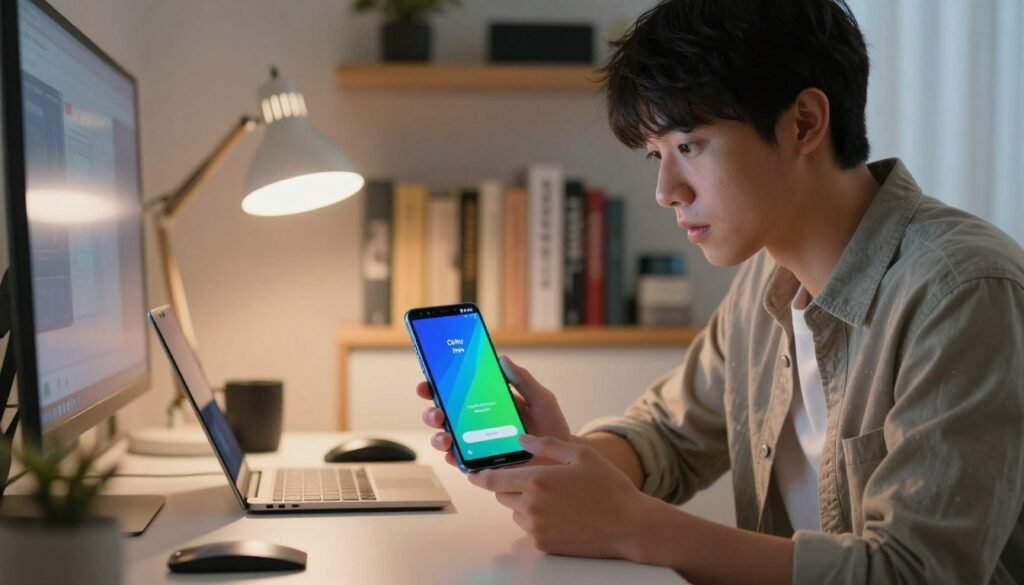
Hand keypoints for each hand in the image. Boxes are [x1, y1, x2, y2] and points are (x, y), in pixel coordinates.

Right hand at [415, 355, 571, 467]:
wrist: (562, 459)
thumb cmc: (551, 427)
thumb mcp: (540, 399)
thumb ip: (523, 379)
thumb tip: (502, 358)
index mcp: (486, 402)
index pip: (456, 392)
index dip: (437, 386)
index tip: (428, 382)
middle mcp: (476, 423)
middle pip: (443, 415)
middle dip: (432, 412)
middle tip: (437, 411)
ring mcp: (476, 445)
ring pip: (445, 439)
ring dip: (438, 436)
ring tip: (445, 436)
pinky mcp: (481, 465)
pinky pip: (460, 462)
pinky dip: (452, 457)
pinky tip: (453, 453)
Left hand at [469, 434, 655, 558]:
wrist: (630, 525)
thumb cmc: (609, 487)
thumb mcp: (581, 455)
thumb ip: (547, 444)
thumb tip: (522, 439)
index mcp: (537, 480)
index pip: (494, 479)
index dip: (480, 476)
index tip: (472, 474)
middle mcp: (531, 506)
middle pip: (503, 496)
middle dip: (511, 487)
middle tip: (536, 481)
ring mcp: (536, 528)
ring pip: (516, 513)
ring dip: (525, 504)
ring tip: (556, 499)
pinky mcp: (544, 545)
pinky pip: (530, 529)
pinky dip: (537, 521)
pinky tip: (562, 515)